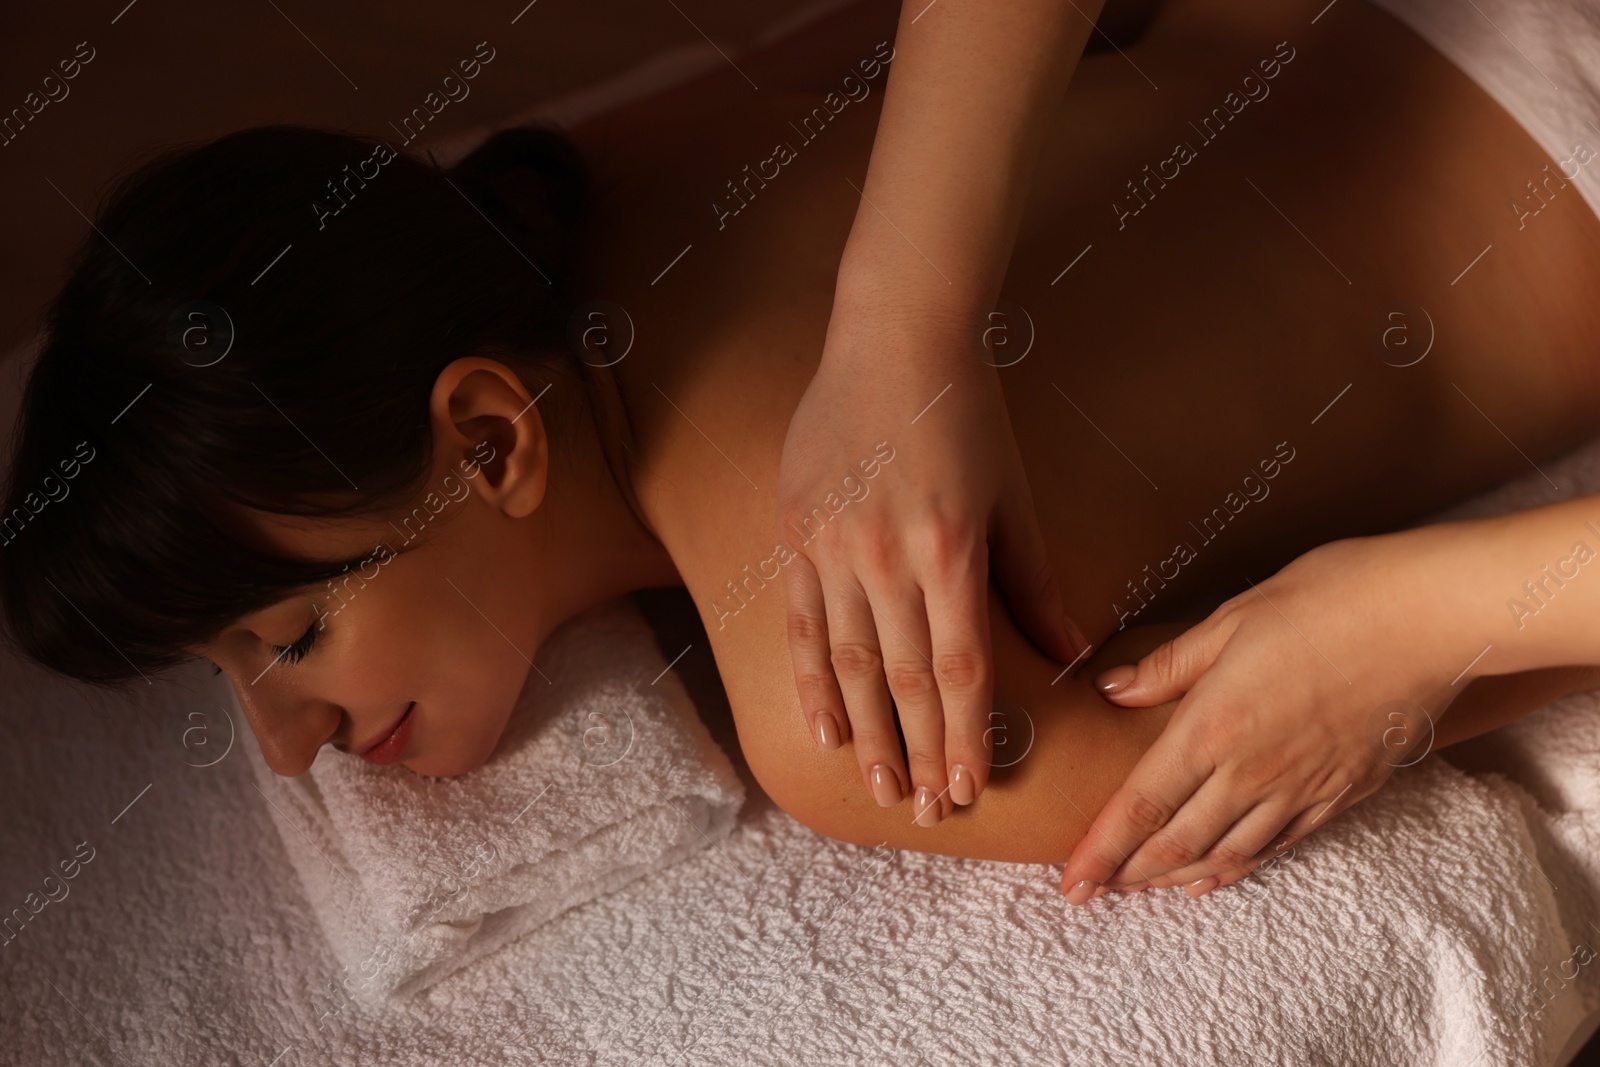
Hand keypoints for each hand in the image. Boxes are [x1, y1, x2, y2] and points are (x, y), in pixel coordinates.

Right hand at [777, 300, 1087, 825]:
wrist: (893, 338)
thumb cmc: (968, 414)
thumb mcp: (1016, 496)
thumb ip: (1036, 582)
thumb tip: (1073, 656)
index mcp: (951, 551)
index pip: (960, 671)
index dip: (965, 739)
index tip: (971, 790)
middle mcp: (887, 559)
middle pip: (904, 681)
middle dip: (920, 753)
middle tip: (929, 811)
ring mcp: (833, 548)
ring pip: (849, 664)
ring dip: (866, 734)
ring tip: (880, 787)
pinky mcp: (796, 533)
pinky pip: (800, 625)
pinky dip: (812, 681)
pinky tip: (822, 728)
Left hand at [1059, 529, 1475, 902]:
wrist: (1432, 617)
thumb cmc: (1331, 599)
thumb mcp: (1234, 618)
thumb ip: (1170, 665)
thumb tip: (1112, 689)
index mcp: (1215, 725)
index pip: (1141, 805)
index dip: (1102, 850)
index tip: (1072, 882)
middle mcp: (1254, 771)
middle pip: (1177, 842)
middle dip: (1129, 873)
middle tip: (1096, 890)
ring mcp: (1302, 788)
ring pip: (1226, 854)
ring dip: (1177, 877)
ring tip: (1142, 890)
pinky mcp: (1342, 792)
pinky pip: (1278, 846)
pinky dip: (1237, 868)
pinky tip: (1214, 876)